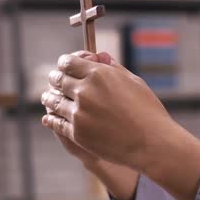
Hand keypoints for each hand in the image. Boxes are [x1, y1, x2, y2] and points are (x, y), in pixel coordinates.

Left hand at [40, 50, 174, 171]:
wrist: (152, 143)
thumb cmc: (147, 111)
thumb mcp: (133, 82)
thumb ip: (112, 68)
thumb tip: (100, 56)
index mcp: (98, 73)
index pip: (68, 62)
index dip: (65, 63)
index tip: (65, 66)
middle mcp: (85, 91)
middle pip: (57, 79)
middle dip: (56, 78)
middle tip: (55, 81)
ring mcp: (79, 113)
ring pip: (53, 101)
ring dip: (49, 97)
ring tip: (48, 97)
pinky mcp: (77, 133)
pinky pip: (56, 122)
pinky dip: (51, 118)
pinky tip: (50, 117)